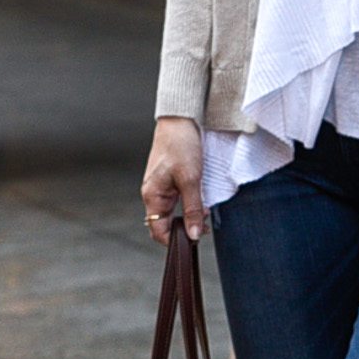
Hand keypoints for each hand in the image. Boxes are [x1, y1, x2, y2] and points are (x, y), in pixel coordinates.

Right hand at [141, 117, 205, 244]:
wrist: (181, 119)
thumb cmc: (180, 144)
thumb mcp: (190, 179)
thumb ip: (193, 209)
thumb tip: (194, 234)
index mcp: (152, 195)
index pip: (158, 231)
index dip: (176, 239)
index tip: (196, 238)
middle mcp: (154, 193)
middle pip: (166, 223)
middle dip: (186, 227)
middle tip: (206, 224)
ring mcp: (161, 187)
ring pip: (174, 212)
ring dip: (190, 215)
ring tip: (206, 210)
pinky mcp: (170, 180)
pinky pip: (178, 200)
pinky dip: (190, 203)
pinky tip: (202, 199)